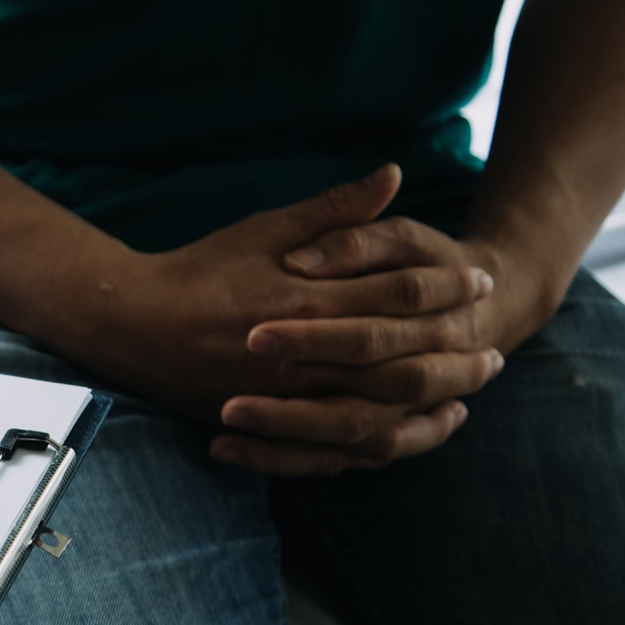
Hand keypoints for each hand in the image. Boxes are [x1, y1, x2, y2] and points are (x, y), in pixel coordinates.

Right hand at [87, 166, 497, 472]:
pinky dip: (381, 443)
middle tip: (493, 349)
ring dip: (429, 405)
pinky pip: (336, 449)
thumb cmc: (200, 271)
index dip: (446, 285)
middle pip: (400, 362)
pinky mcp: (267, 427)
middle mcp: (298, 357)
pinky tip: (410, 431)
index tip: (479, 278)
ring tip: (466, 394)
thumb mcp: (265, 230)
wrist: (131, 324)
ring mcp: (282, 399)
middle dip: (454, 354)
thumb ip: (334, 210)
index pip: (396, 294)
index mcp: (302, 300)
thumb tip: (394, 175)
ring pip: (377, 413)